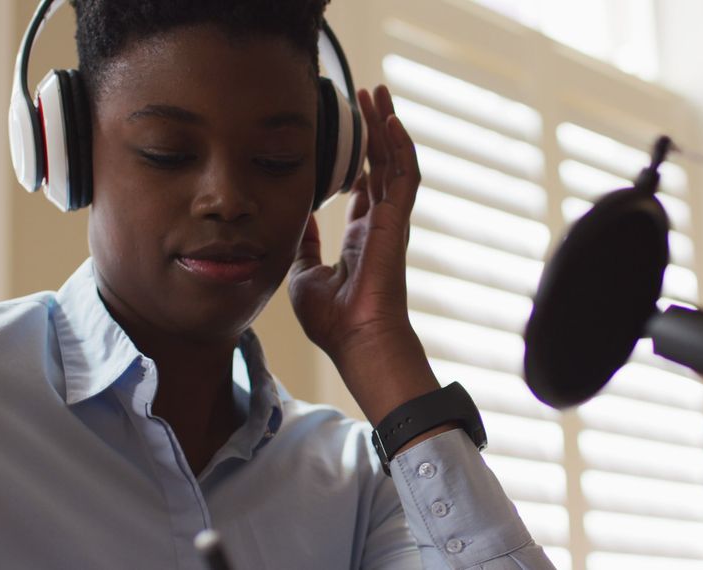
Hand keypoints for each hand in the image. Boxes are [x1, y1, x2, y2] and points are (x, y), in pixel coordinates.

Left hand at [288, 85, 441, 425]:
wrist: (357, 341)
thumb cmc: (334, 320)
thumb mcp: (305, 274)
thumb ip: (304, 245)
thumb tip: (298, 220)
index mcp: (360, 237)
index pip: (364, 188)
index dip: (358, 159)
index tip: (349, 134)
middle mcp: (379, 224)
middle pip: (381, 165)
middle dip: (374, 130)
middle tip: (366, 95)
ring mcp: (391, 221)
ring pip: (394, 161)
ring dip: (387, 126)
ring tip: (377, 94)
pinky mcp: (396, 221)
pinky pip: (404, 175)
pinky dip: (399, 146)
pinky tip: (390, 120)